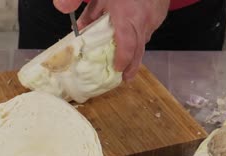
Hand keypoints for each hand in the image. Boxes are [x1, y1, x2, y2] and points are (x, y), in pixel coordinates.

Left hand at [53, 0, 169, 79]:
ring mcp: (154, 16)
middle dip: (131, 65)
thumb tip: (65, 13)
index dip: (123, 61)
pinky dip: (139, 31)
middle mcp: (143, 18)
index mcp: (127, 14)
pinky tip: (130, 28)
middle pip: (138, 49)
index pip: (127, 45)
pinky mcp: (160, 12)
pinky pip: (148, 27)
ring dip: (134, 46)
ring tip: (124, 55)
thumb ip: (80, 1)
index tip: (118, 70)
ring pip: (143, 37)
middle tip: (125, 77)